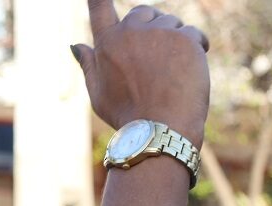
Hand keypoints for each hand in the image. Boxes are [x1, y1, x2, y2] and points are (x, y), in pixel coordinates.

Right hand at [73, 2, 210, 146]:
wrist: (159, 127)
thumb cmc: (126, 114)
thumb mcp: (98, 92)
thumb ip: (88, 64)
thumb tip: (75, 44)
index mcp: (106, 43)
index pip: (99, 7)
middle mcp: (130, 31)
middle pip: (142, 12)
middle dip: (150, 27)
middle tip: (155, 58)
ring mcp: (159, 32)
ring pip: (171, 23)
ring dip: (173, 41)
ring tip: (171, 73)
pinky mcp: (185, 37)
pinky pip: (194, 33)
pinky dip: (195, 48)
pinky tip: (190, 70)